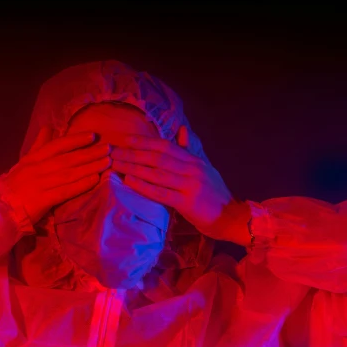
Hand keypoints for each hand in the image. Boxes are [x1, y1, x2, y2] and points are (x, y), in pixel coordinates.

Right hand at [0, 127, 111, 224]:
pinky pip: (65, 191)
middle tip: (107, 148)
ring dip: (90, 167)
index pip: (57, 146)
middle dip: (89, 153)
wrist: (1, 208)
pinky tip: (94, 180)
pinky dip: (81, 185)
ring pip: (69, 173)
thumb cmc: (15, 185)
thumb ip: (39, 146)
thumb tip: (49, 127)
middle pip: (68, 159)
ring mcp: (40, 185)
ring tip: (106, 162)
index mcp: (33, 158)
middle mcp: (38, 169)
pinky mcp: (43, 201)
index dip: (76, 139)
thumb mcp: (24, 162)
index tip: (93, 136)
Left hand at [111, 126, 250, 243]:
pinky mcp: (188, 203)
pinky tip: (129, 181)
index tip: (125, 139)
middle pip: (157, 157)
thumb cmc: (215, 195)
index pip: (165, 146)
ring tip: (116, 164)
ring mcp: (190, 185)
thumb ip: (190, 150)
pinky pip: (161, 192)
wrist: (232, 217)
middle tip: (113, 152)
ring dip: (134, 167)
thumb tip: (182, 129)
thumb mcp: (205, 168)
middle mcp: (192, 169)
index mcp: (194, 160)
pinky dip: (144, 186)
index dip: (144, 141)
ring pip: (157, 173)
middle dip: (133, 153)